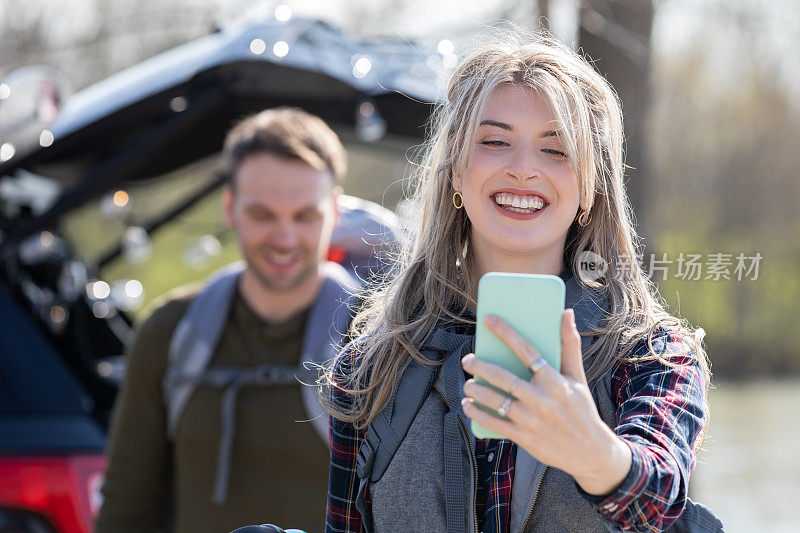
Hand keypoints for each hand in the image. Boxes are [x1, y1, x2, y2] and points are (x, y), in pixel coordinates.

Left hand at [460, 309, 631, 495]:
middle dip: (480, 366)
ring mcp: (531, 420)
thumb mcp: (578, 377)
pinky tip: (468, 405)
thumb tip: (566, 313)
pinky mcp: (524, 437)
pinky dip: (477, 413)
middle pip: (503, 377)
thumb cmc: (582, 409)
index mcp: (555, 381)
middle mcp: (542, 399)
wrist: (590, 452)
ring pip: (495, 401)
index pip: (526, 350)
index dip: (506, 333)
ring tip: (468, 383)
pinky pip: (494, 423)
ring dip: (476, 390)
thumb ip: (569, 345)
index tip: (489, 320)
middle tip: (467, 360)